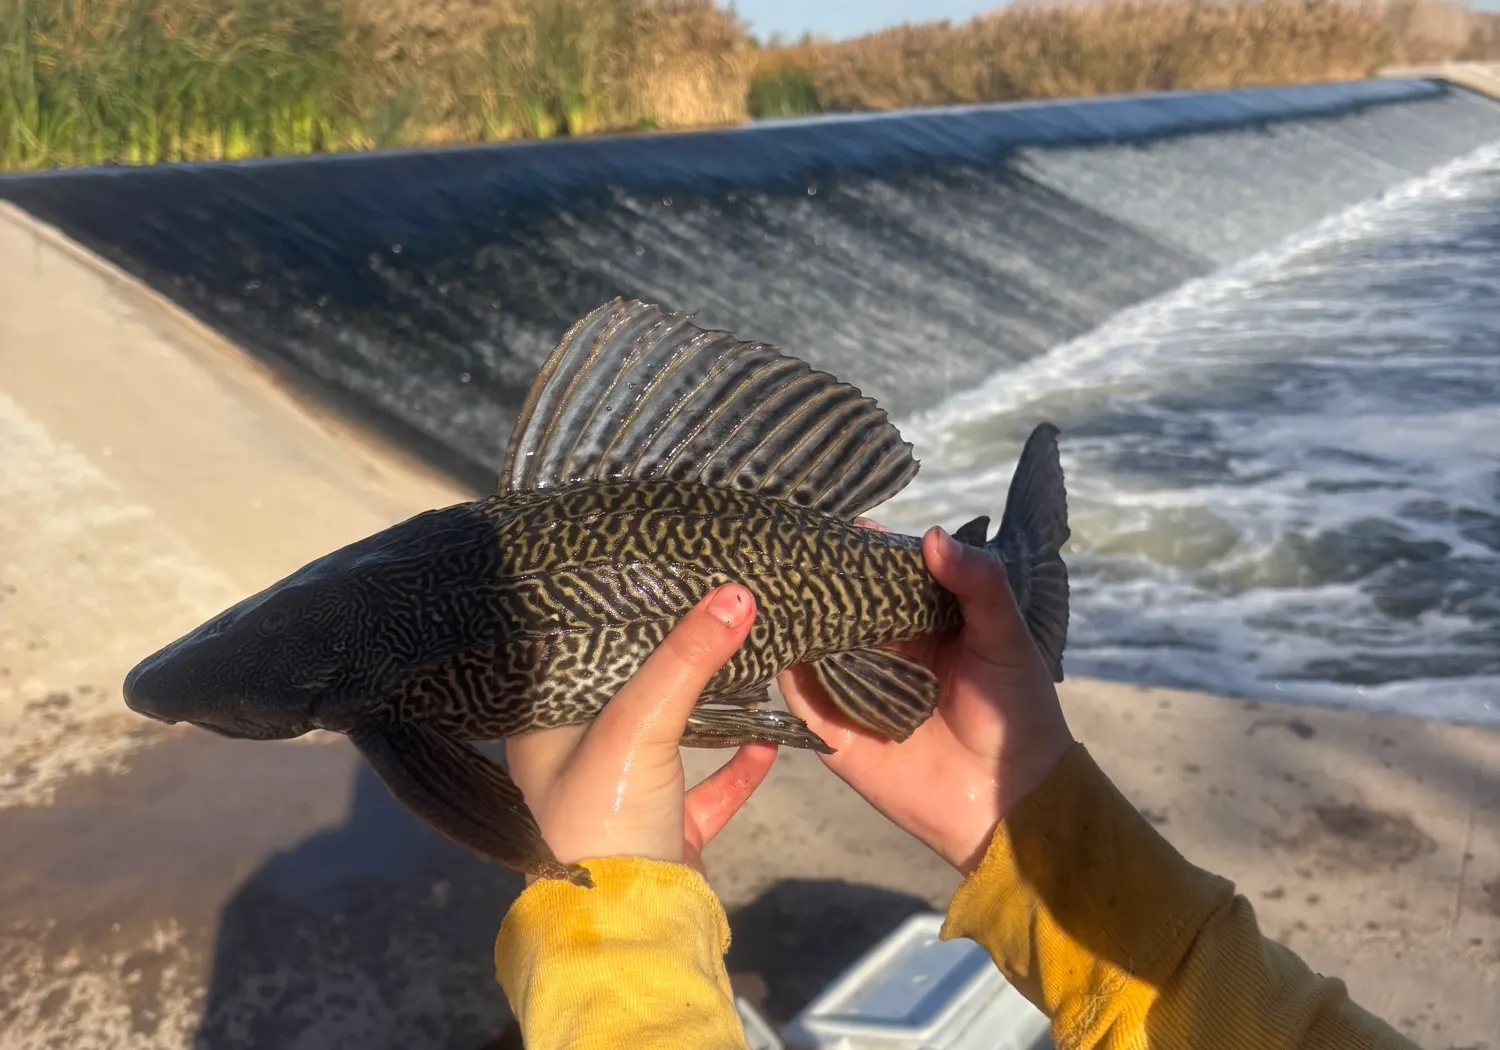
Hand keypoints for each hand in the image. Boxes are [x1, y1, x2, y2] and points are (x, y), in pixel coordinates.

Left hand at [505, 583, 776, 879]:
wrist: (634, 925)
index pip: (573, 661)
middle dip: (668, 657)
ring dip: (708, 706)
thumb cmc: (607, 817)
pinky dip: (737, 763)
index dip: (606, 620)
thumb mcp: (639, 724)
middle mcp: (578, 761)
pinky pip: (707, 786)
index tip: (645, 578)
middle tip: (702, 604)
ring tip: (740, 659)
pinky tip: (769, 737)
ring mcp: (624, 797)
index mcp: (545, 733)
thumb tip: (736, 594)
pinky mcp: (667, 829)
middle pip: (627, 694)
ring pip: (670, 737)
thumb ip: (686, 659)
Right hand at [779, 522, 1073, 874]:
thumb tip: (930, 534)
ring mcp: (852, 687)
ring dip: (790, 614)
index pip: (881, 576)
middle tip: (785, 544)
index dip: (861, 550)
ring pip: (810, 642)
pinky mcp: (832, 728)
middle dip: (814, 578)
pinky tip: (766, 631)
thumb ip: (977, 584)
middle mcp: (880, 650)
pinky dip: (782, 663)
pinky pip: (800, 691)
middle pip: (838, 605)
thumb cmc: (1016, 713)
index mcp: (921, 623)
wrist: (1008, 801)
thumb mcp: (1006, 637)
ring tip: (762, 578)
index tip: (835, 522)